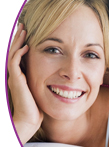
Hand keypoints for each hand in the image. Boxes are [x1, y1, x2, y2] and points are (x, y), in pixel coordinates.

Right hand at [8, 24, 42, 143]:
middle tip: (23, 26)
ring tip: (23, 30)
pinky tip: (27, 46)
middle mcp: (16, 74)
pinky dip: (19, 53)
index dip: (23, 43)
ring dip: (18, 41)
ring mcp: (14, 77)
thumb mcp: (42, 90)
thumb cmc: (38, 107)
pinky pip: (14, 63)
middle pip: (14, 51)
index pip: (20, 55)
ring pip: (12, 54)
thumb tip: (58, 75)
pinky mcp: (16, 80)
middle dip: (19, 38)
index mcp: (21, 75)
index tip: (30, 33)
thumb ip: (45, 80)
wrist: (30, 120)